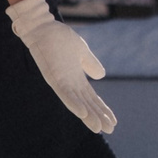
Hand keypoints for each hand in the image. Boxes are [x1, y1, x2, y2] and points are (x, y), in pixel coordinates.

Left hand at [7, 0, 116, 134]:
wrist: (43, 27)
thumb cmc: (59, 38)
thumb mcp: (81, 51)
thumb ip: (90, 63)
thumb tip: (101, 75)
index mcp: (77, 79)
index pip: (92, 99)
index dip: (102, 110)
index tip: (113, 122)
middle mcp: (69, 83)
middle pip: (86, 104)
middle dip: (98, 117)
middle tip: (110, 130)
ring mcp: (61, 81)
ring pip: (76, 103)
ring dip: (87, 116)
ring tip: (98, 127)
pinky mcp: (53, 77)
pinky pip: (64, 93)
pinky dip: (73, 103)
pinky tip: (82, 113)